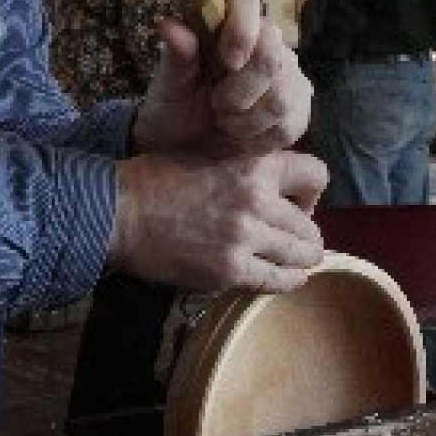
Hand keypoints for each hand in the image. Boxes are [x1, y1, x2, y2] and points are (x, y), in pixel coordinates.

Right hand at [108, 147, 327, 292]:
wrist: (120, 211)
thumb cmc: (157, 178)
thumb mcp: (208, 153)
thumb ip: (246, 167)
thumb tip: (278, 186)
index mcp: (252, 164)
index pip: (316, 174)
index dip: (311, 192)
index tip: (297, 202)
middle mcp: (257, 199)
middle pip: (311, 225)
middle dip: (305, 234)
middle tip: (289, 240)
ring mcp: (246, 237)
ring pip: (304, 255)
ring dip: (300, 260)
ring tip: (289, 261)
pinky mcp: (231, 270)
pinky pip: (279, 281)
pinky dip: (287, 281)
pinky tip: (282, 278)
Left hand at [133, 0, 311, 156]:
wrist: (186, 146)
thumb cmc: (176, 104)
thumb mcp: (170, 82)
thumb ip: (176, 54)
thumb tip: (168, 24)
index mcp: (230, 24)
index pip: (246, 4)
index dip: (241, 31)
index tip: (227, 62)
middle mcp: (267, 42)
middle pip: (270, 54)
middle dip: (240, 89)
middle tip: (217, 105)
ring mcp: (289, 76)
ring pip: (281, 96)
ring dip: (246, 119)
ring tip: (225, 121)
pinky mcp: (300, 110)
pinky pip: (288, 126)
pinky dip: (258, 138)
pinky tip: (241, 136)